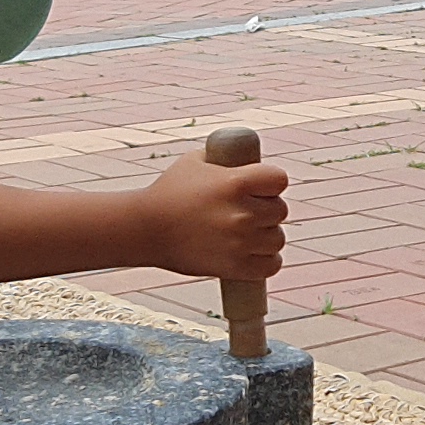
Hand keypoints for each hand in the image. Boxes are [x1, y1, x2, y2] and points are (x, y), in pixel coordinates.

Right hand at [144, 149, 286, 280]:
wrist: (145, 229)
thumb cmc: (168, 192)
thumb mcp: (195, 162)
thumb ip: (225, 160)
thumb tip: (245, 157)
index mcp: (236, 182)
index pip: (279, 179)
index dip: (271, 184)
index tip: (262, 188)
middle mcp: (242, 212)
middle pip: (280, 211)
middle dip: (267, 211)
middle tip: (249, 213)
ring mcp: (240, 242)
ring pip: (277, 239)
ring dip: (267, 237)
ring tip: (250, 235)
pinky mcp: (234, 267)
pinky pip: (271, 265)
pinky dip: (267, 261)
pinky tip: (257, 255)